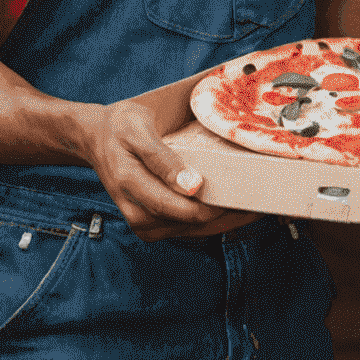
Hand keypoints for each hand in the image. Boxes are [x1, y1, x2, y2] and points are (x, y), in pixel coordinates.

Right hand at [79, 99, 248, 240]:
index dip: (221, 207)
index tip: (251, 195)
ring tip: (255, 204)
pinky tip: (232, 208)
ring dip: (224, 220)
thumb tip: (193, 187)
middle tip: (263, 199)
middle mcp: (138, 214)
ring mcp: (144, 223)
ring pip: (194, 231)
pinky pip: (187, 229)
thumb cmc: (120, 128)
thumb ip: (163, 159)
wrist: (96, 139)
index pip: (185, 210)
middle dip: (228, 214)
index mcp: (132, 187)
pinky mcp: (151, 225)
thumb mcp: (138, 131)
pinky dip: (211, 220)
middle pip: (195, 224)